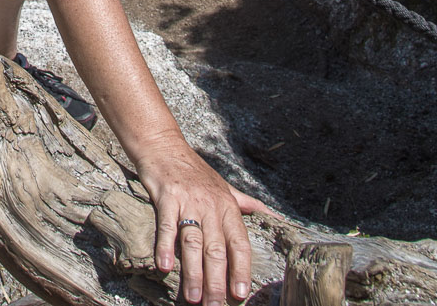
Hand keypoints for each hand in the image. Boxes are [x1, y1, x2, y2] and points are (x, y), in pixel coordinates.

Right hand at [135, 142, 268, 303]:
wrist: (164, 145)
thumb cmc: (195, 170)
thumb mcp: (225, 186)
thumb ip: (246, 204)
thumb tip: (272, 214)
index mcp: (228, 207)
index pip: (240, 243)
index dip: (241, 269)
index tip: (241, 294)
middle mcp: (211, 206)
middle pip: (217, 249)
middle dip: (217, 281)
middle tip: (215, 305)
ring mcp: (189, 202)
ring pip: (194, 242)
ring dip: (193, 272)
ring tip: (193, 297)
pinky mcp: (166, 197)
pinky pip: (167, 225)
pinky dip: (166, 247)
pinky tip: (165, 267)